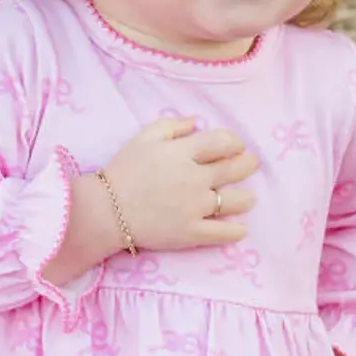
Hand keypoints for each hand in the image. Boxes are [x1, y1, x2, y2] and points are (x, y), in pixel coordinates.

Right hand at [95, 118, 257, 254]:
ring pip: (236, 201)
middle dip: (248, 165)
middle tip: (250, 165)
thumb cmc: (122, 171)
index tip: (235, 146)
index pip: (224, 142)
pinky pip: (224, 233)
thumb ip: (172, 126)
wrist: (104, 211)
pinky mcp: (191, 233)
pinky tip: (240, 228)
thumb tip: (196, 122)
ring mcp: (195, 207)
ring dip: (245, 198)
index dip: (235, 143)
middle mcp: (195, 178)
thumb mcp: (143, 138)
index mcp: (184, 152)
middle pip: (235, 169)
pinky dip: (236, 231)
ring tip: (247, 198)